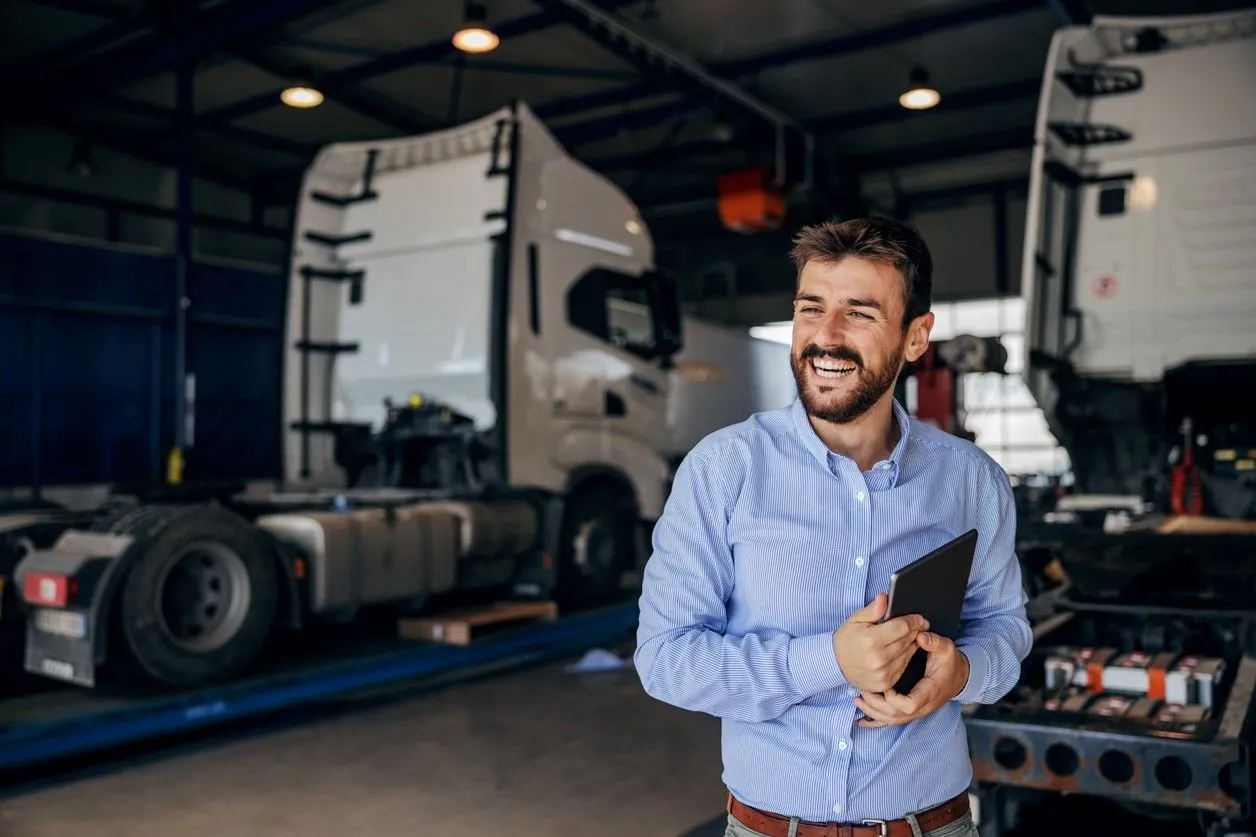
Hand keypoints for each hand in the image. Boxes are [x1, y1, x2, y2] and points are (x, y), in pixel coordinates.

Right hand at [832, 592, 928, 693]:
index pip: (902, 627)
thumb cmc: (847, 639)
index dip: (914, 621)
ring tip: (911, 636)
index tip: (920, 618)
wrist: (835, 663)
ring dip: (912, 644)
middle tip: (919, 625)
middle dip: (915, 631)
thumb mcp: (856, 620)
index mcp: (870, 639)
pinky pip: (903, 667)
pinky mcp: (885, 683)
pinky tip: (903, 650)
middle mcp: (878, 658)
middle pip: (907, 640)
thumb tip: (884, 597)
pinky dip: (906, 657)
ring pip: (908, 654)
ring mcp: (882, 673)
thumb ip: (873, 609)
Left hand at [853, 631, 969, 727]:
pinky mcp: (911, 712)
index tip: (886, 686)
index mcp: (929, 691)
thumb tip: (921, 636)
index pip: (910, 705)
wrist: (958, 677)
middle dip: (877, 704)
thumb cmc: (949, 663)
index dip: (895, 699)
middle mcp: (922, 706)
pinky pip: (892, 722)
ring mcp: (916, 711)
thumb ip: (934, 642)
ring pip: (892, 720)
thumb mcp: (946, 649)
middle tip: (862, 690)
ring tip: (857, 699)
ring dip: (873, 712)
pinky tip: (861, 721)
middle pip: (896, 715)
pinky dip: (875, 722)